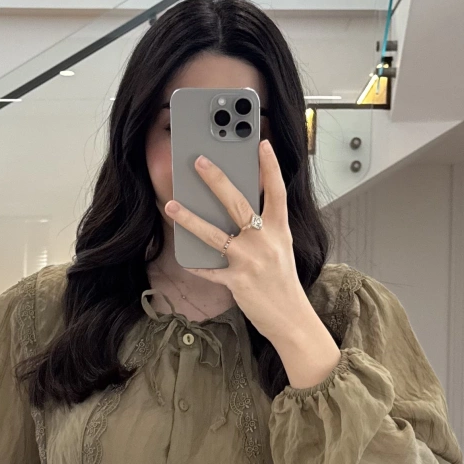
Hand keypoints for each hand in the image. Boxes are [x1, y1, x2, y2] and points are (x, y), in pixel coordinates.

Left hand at [164, 139, 315, 345]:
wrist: (291, 319)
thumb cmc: (283, 283)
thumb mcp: (281, 249)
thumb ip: (264, 228)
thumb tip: (238, 211)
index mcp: (280, 231)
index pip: (277, 192)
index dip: (270, 167)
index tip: (262, 144)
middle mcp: (265, 242)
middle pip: (238, 204)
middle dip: (217, 180)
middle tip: (199, 161)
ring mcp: (250, 261)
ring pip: (214, 234)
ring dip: (190, 219)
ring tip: (172, 204)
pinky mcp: (237, 282)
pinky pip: (210, 269)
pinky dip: (196, 263)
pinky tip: (184, 256)